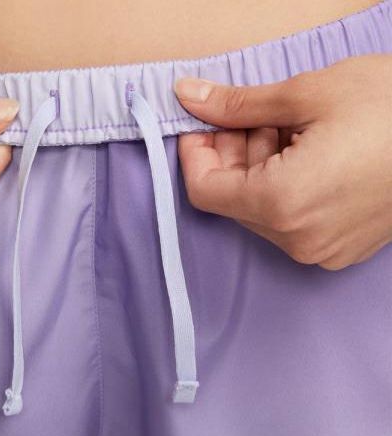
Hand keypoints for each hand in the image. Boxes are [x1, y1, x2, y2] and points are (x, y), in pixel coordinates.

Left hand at [175, 55, 391, 269]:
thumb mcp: (306, 94)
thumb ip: (236, 104)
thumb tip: (188, 96)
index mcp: (283, 204)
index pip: (204, 190)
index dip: (195, 154)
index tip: (200, 123)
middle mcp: (298, 239)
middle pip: (233, 197)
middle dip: (231, 152)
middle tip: (246, 112)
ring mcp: (321, 249)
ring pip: (261, 206)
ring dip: (259, 164)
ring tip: (286, 124)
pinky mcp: (340, 247)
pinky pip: (290, 217)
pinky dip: (284, 182)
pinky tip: (305, 147)